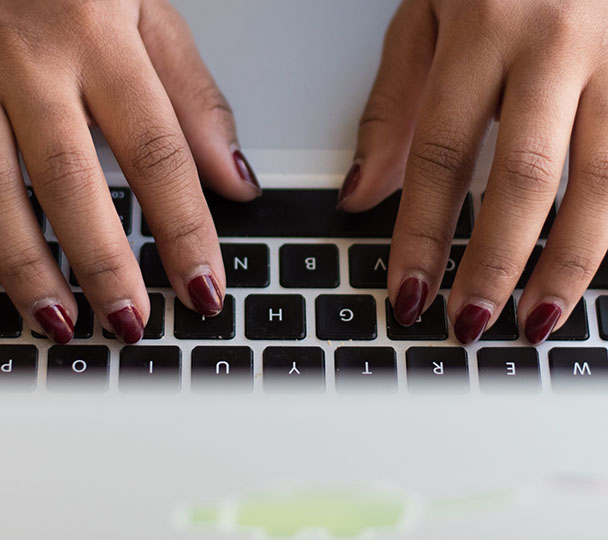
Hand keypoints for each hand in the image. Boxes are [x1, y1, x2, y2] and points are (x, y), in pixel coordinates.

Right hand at [0, 0, 260, 342]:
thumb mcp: (146, 12)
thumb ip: (193, 98)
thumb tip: (234, 181)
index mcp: (100, 38)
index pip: (156, 151)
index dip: (183, 229)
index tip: (203, 288)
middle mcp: (26, 61)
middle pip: (69, 178)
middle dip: (103, 262)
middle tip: (130, 322)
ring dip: (25, 269)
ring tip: (61, 324)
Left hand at [339, 0, 607, 343]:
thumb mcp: (423, 18)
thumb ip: (392, 109)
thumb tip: (360, 196)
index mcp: (485, 29)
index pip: (443, 156)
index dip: (424, 235)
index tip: (410, 292)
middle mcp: (558, 43)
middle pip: (526, 177)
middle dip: (497, 262)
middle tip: (470, 321)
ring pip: (606, 179)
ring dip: (570, 262)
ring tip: (536, 319)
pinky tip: (591, 263)